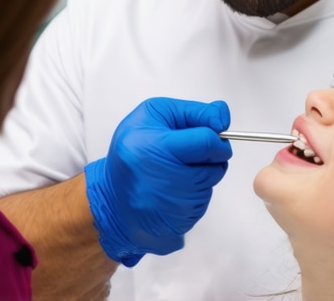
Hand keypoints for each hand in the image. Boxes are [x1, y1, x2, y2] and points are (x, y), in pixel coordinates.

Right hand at [84, 97, 232, 265]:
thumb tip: (222, 117)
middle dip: (211, 155)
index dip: (216, 137)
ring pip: (211, 183)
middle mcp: (167, 181)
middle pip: (215, 165)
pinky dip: (195, 192)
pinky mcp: (181, 223)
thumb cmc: (132, 150)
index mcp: (157, 149)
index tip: (212, 134)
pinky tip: (174, 188)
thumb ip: (194, 112)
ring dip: (203, 173)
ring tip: (175, 169)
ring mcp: (175, 206)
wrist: (111, 197)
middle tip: (188, 152)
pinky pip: (203, 201)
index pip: (207, 143)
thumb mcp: (154, 114)